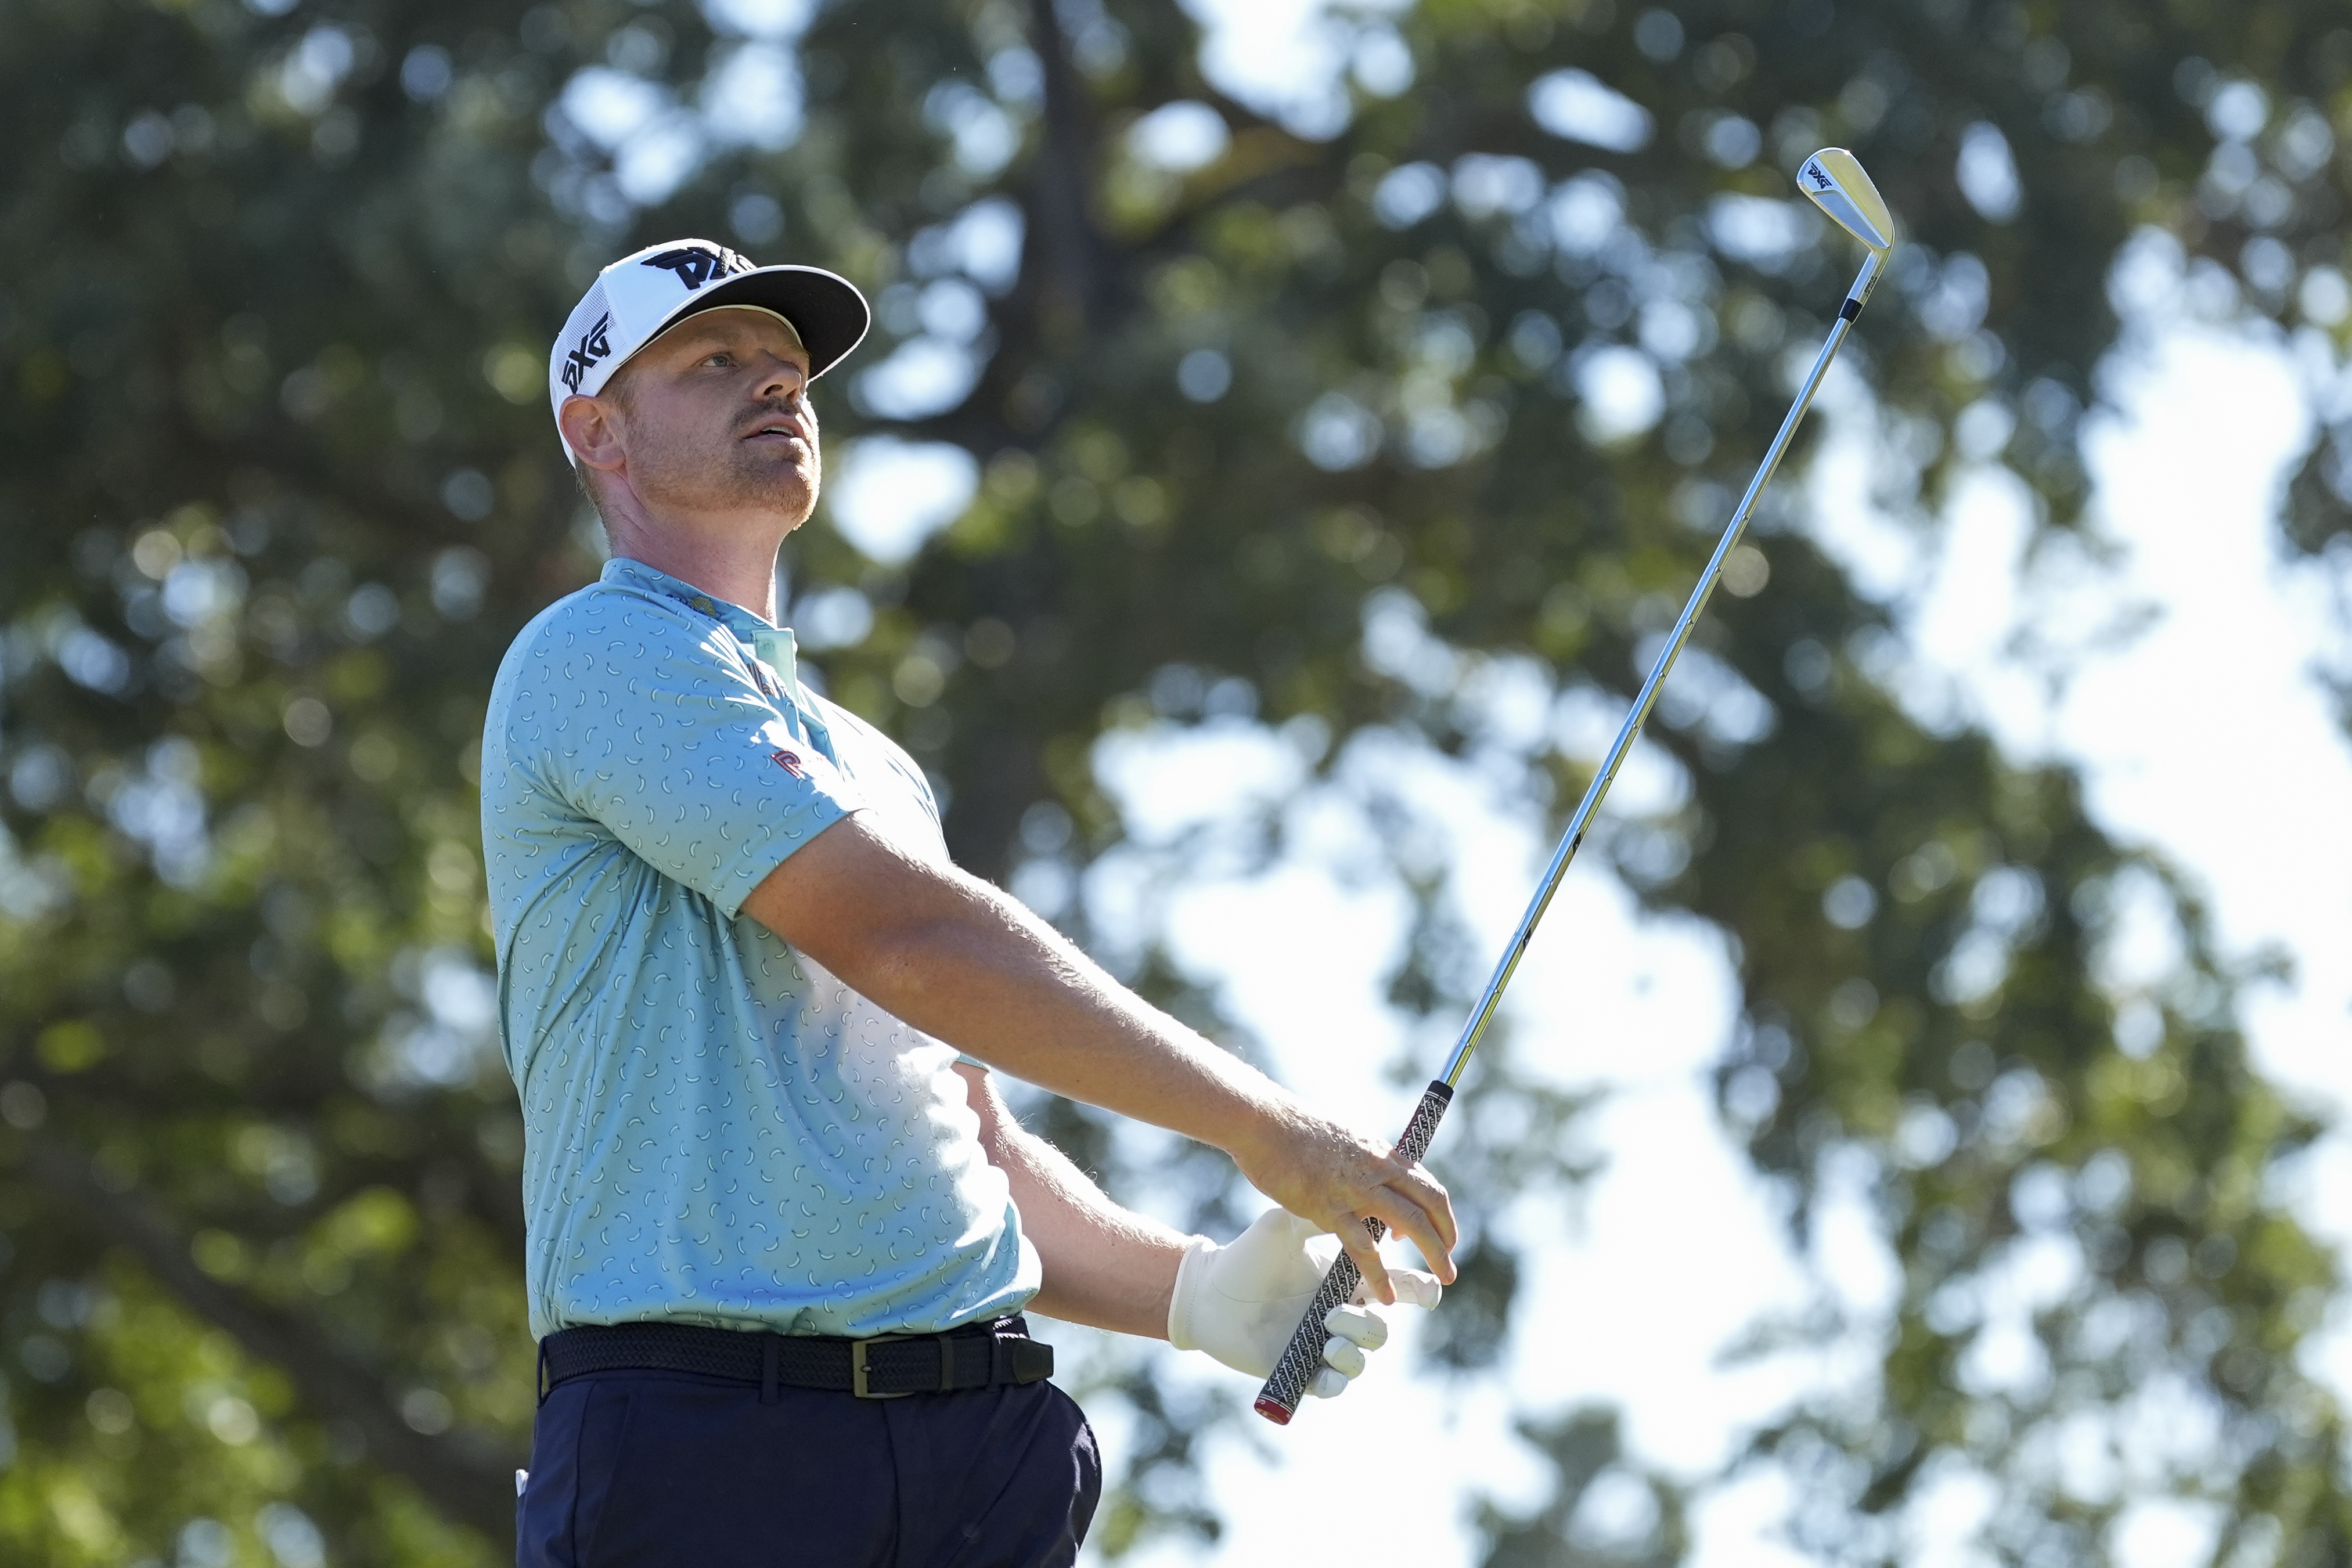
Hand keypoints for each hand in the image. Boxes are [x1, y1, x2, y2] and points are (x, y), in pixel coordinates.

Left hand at [1166, 1208, 1443, 1397]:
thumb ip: (1326, 1215)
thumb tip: (1368, 1207)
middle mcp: (1340, 1312)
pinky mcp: (1302, 1369)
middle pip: (1383, 1326)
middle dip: (1375, 1320)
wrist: (1208, 1288)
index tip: (1434, 1285)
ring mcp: (1322, 1342)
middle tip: (1348, 1304)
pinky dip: (1338, 1374)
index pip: (1397, 1284)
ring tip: (1327, 1325)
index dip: (1420, 1287)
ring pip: (1364, 1354)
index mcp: (1346, 1278)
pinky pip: (1335, 1384)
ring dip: (1355, 1342)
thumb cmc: (1249, 1253)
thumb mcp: (1287, 1226)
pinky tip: (1326, 1353)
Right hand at [1223, 1101, 1456, 1302]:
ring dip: (1434, 1254)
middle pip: (1431, 1204)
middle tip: (1449, 1265)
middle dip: (1447, 1237)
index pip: (1426, 1184)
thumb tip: (1365, 1178)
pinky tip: (1386, 1295)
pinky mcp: (1331, 1207)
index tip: (1436, 1233)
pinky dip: (1380, 1275)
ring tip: (1443, 1279)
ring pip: (1412, 1223)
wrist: (1263, 1122)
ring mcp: (1357, 1188)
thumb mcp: (1340, 1138)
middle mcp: (1377, 1168)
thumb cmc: (1292, 1129)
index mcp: (1381, 1152)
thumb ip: (1359, 1161)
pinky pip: (1365, 1247)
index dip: (1438, 1212)